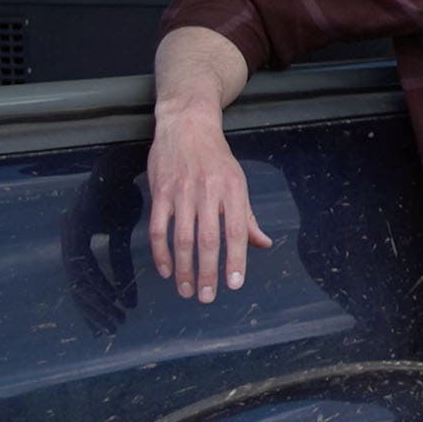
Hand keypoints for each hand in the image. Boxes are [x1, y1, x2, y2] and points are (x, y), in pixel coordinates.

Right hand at [147, 102, 272, 301]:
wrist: (187, 124)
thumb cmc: (216, 158)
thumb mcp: (238, 182)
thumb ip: (248, 217)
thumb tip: (263, 244)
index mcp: (233, 189)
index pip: (236, 231)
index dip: (236, 259)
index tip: (235, 284)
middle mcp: (208, 191)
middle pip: (208, 240)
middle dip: (207, 272)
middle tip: (207, 297)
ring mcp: (182, 192)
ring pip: (182, 238)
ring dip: (184, 268)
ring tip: (186, 290)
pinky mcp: (160, 192)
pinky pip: (159, 228)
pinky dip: (161, 252)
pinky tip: (166, 270)